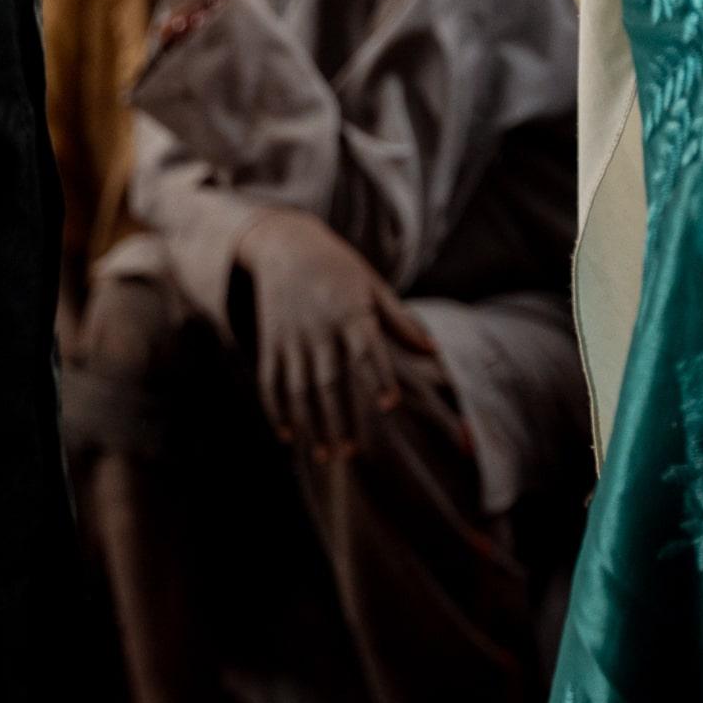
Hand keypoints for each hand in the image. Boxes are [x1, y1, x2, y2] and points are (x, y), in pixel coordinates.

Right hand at [234, 206, 435, 454]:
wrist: (283, 246)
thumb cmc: (338, 267)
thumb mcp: (372, 285)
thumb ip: (399, 321)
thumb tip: (432, 350)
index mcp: (349, 312)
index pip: (366, 350)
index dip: (378, 377)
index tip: (389, 406)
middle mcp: (318, 328)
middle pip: (329, 382)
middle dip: (340, 419)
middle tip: (353, 454)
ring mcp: (291, 339)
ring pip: (299, 390)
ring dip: (311, 425)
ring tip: (326, 456)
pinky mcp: (270, 344)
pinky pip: (271, 383)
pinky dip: (277, 411)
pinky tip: (288, 436)